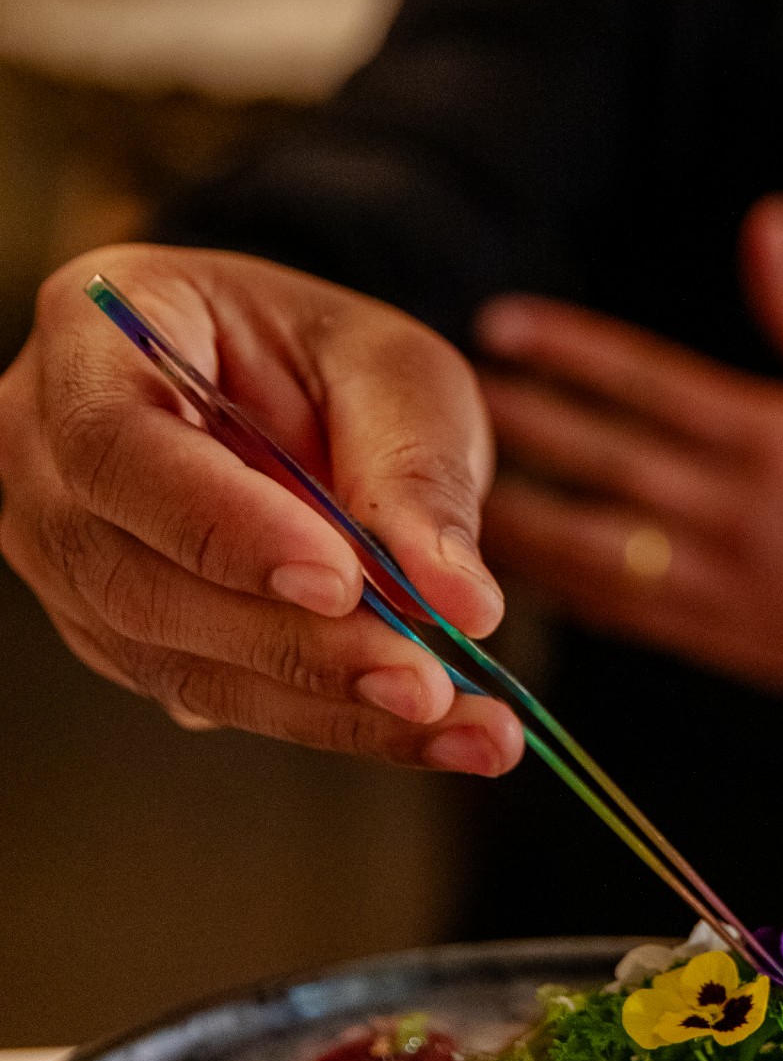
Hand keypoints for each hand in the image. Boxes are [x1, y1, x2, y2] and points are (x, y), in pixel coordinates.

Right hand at [0, 246, 522, 773]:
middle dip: (292, 643)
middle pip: (135, 578)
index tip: (340, 581)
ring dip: (320, 705)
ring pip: (170, 659)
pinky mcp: (113, 633)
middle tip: (423, 679)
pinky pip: (207, 693)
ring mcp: (65, 552)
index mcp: (95, 333)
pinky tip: (425, 727)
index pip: (118, 444)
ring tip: (455, 719)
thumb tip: (460, 601)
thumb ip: (416, 472)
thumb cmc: (328, 355)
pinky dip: (324, 717)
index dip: (222, 524)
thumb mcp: (393, 371)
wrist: (299, 394)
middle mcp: (44, 450)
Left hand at [475, 196, 782, 699]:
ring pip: (590, 548)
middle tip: (442, 391)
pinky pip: (608, 611)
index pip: (653, 384)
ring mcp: (720, 583)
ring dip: (510, 514)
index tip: (500, 323)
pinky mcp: (706, 637)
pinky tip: (489, 556)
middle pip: (604, 462)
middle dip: (517, 424)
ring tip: (437, 482)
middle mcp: (742, 513)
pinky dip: (545, 585)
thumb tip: (769, 217)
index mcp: (779, 440)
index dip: (571, 351)